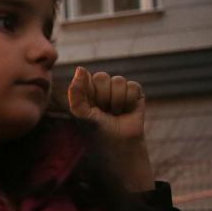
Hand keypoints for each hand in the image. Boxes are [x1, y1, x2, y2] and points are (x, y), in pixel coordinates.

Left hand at [68, 67, 152, 190]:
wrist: (118, 142)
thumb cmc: (95, 129)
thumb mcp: (80, 112)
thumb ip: (76, 92)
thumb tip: (80, 68)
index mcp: (86, 88)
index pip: (87, 78)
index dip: (90, 94)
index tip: (91, 108)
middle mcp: (102, 86)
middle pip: (102, 76)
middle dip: (102, 97)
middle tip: (104, 111)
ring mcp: (119, 88)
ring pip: (118, 81)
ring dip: (116, 101)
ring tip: (115, 112)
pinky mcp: (135, 92)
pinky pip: (132, 86)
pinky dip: (129, 101)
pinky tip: (127, 110)